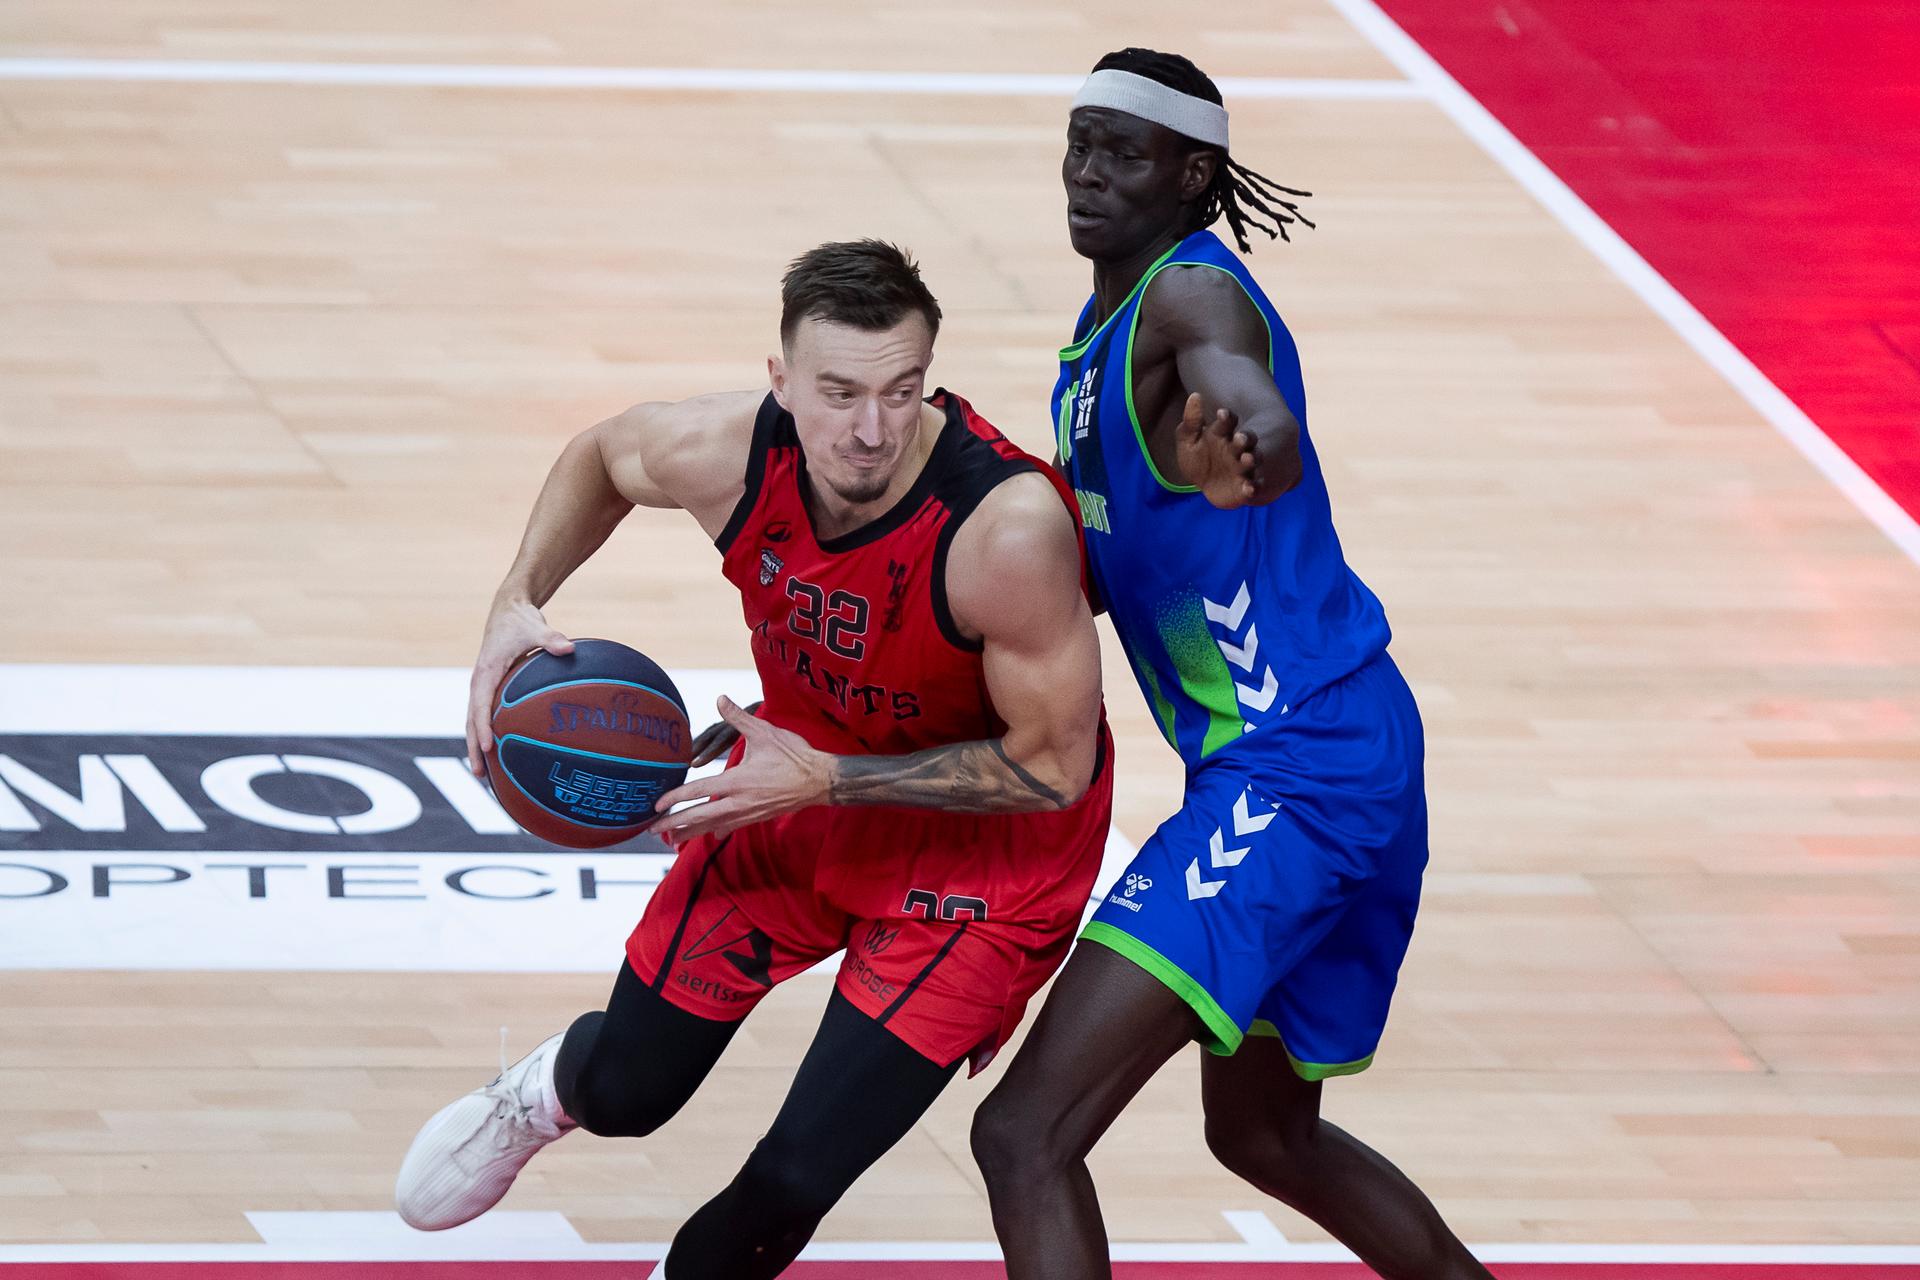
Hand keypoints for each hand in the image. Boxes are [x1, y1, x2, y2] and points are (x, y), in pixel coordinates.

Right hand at [466, 597, 573, 775]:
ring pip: (474, 722)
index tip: (489, 747)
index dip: (483, 727)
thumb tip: (569, 648)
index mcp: (486, 672)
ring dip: (477, 747)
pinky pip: (485, 716)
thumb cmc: (520, 621)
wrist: (507, 610)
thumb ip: (551, 639)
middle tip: (481, 775)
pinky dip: (488, 734)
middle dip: (474, 748)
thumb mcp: (535, 627)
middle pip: (471, 722)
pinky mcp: (489, 689)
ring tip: (485, 775)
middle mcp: (479, 683)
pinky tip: (501, 753)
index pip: (480, 705)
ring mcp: (482, 687)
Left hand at [653, 697, 830, 841]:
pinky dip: (715, 831)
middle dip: (674, 824)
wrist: (820, 781)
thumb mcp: (764, 732)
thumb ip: (738, 717)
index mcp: (737, 781)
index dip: (674, 799)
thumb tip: (719, 698)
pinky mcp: (756, 817)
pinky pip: (730, 827)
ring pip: (712, 827)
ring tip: (671, 841)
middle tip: (651, 830)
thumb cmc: (793, 756)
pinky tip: (709, 836)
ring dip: (690, 833)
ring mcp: (747, 813)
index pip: (698, 792)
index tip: (656, 805)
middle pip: (699, 817)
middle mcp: (739, 802)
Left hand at [1173, 392, 1258, 508]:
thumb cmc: (1198, 459)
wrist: (1206, 486)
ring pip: (1252, 460)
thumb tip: (1195, 395)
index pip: (1227, 421)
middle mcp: (1237, 448)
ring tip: (1248, 458)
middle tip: (1240, 437)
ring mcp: (1243, 467)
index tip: (1221, 413)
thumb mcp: (1188, 440)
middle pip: (1245, 440)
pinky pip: (1253, 486)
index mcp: (1223, 433)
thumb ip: (1191, 421)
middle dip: (1244, 438)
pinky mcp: (1246, 487)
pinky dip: (1254, 487)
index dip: (1226, 417)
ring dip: (1252, 458)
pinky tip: (1250, 488)